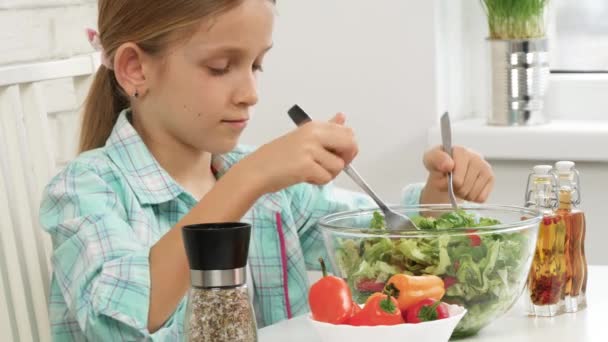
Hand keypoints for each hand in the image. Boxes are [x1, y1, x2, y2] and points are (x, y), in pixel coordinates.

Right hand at [239, 113, 356, 193]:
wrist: (256, 170)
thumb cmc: (277, 156)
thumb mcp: (303, 137)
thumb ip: (326, 129)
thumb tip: (342, 117)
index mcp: (314, 126)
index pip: (348, 132)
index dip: (347, 147)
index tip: (336, 155)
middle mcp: (314, 134)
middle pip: (350, 145)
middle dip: (344, 160)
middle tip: (327, 165)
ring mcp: (310, 149)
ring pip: (338, 166)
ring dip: (327, 174)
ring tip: (309, 171)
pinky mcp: (306, 166)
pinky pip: (326, 178)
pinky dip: (317, 182)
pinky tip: (303, 177)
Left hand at [420, 146, 493, 203]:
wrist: (447, 169)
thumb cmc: (439, 164)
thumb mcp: (430, 160)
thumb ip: (435, 159)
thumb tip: (449, 165)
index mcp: (460, 151)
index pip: (456, 179)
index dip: (447, 183)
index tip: (444, 176)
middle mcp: (476, 156)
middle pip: (463, 187)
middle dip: (453, 189)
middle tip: (450, 183)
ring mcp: (485, 167)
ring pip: (472, 194)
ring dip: (462, 194)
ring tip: (458, 185)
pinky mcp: (491, 177)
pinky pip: (481, 197)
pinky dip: (472, 197)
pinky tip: (468, 188)